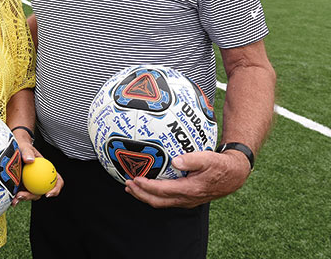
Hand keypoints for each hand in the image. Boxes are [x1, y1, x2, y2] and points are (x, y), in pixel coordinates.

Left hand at [11, 132, 63, 205]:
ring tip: (15, 197)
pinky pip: (21, 193)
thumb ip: (27, 152)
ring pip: (31, 194)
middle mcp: (40, 178)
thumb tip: (30, 160)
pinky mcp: (22, 185)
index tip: (47, 193)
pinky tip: (12, 199)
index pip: (57, 180)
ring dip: (24, 198)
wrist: (13, 148)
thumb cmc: (23, 146)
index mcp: (46, 169)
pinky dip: (17, 198)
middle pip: (42, 191)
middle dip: (33, 196)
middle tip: (23, 195)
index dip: (56, 188)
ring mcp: (31, 183)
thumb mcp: (26, 147)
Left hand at [124, 150, 250, 208]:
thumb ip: (192, 159)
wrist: (234, 174)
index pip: (163, 191)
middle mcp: (186, 198)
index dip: (147, 187)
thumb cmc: (220, 165)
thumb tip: (176, 160)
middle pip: (158, 201)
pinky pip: (167, 199)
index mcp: (190, 189)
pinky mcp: (188, 197)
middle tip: (127, 184)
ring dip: (145, 196)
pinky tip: (148, 186)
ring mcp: (187, 200)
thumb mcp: (208, 158)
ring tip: (132, 187)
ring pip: (162, 202)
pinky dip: (154, 194)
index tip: (135, 179)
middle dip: (141, 194)